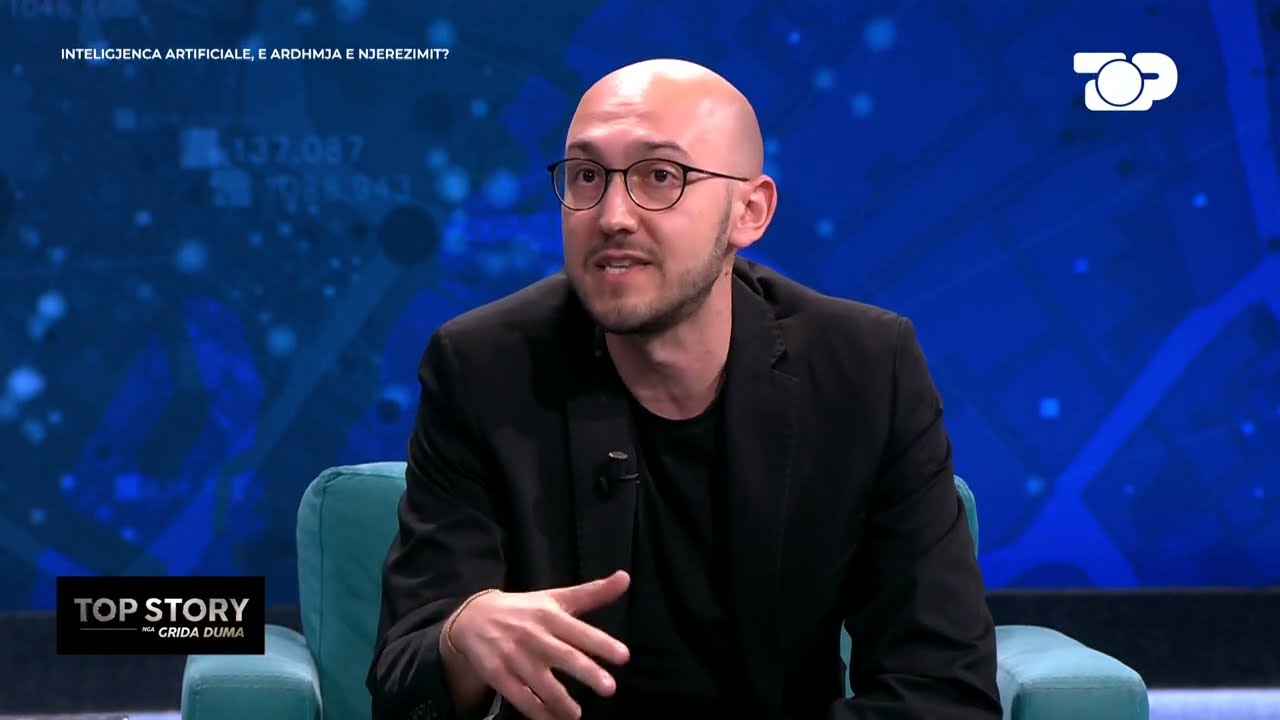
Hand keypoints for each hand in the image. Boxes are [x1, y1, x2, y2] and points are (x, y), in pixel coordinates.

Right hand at [445, 570, 631, 719]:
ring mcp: (515, 657)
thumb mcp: (556, 598)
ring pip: (542, 684)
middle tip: (610, 688)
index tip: (624, 656)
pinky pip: (520, 698)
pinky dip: (537, 712)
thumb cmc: (525, 610)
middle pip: (564, 656)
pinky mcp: (498, 675)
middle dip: (587, 672)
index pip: (580, 630)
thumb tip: (626, 577)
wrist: (473, 618)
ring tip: (576, 715)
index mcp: (550, 615)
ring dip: (561, 702)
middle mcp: (534, 636)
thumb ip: (592, 593)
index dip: (602, 643)